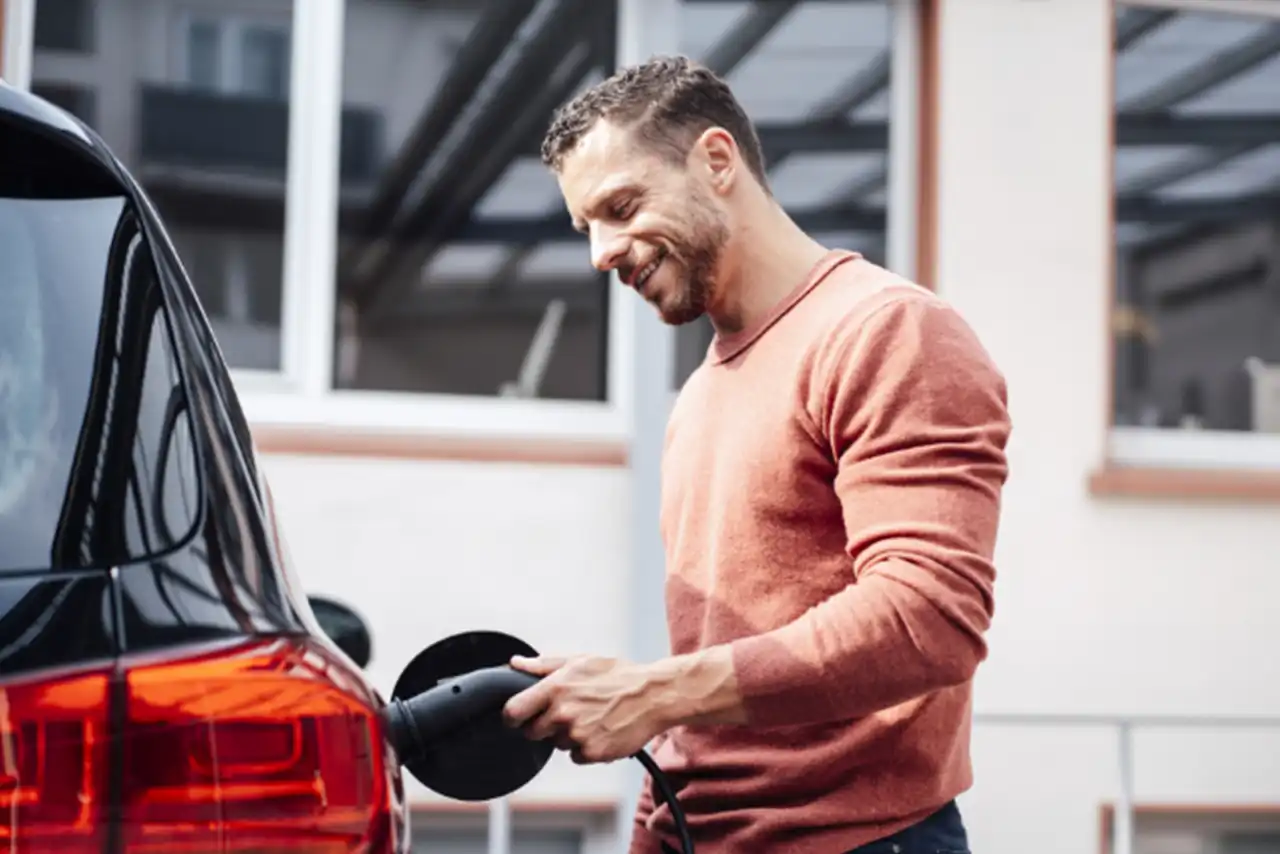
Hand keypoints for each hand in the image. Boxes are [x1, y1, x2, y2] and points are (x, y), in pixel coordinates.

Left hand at [501, 654, 673, 764]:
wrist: (653, 696)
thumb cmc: (618, 675)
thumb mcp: (579, 661)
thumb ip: (543, 665)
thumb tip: (516, 663)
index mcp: (555, 688)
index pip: (513, 712)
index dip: (512, 716)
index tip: (517, 717)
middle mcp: (563, 713)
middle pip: (532, 733)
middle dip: (543, 725)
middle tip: (565, 713)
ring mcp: (577, 735)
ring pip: (556, 744)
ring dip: (567, 735)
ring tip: (590, 717)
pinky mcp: (592, 752)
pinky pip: (576, 756)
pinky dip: (584, 747)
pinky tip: (599, 730)